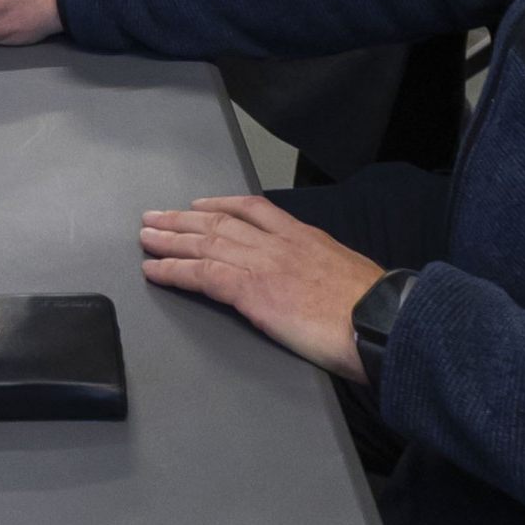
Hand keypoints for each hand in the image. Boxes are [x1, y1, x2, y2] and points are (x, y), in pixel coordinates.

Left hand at [137, 196, 384, 379]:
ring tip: (145, 236)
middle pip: (219, 222)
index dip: (221, 204)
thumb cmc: (374, 308)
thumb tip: (319, 284)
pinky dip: (172, 270)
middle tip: (155, 217)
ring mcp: (261, 264)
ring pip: (204, 243)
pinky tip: (153, 269)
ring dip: (169, 239)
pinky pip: (200, 274)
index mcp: (304, 237)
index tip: (201, 204)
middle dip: (184, 219)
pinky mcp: (249, 290)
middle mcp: (278, 243)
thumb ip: (323, 271)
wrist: (380, 320)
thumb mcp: (349, 275)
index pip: (254, 209)